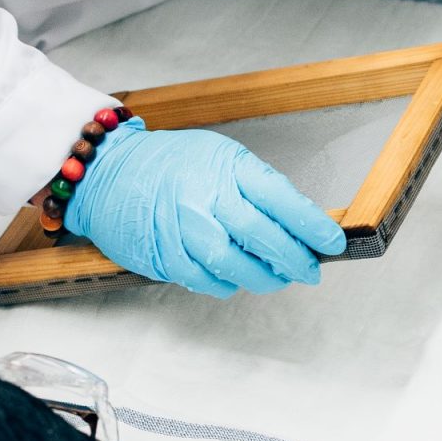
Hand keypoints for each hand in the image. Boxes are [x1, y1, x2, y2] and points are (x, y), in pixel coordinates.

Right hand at [66, 122, 346, 296]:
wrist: (109, 172)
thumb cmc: (171, 164)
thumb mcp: (219, 156)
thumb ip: (256, 185)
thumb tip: (299, 220)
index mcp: (226, 167)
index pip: (281, 198)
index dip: (312, 225)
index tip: (332, 241)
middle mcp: (205, 198)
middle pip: (263, 237)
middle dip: (294, 259)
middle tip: (310, 270)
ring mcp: (183, 230)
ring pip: (237, 266)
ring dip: (264, 278)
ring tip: (277, 277)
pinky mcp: (166, 256)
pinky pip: (208, 281)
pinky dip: (229, 284)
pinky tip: (236, 278)